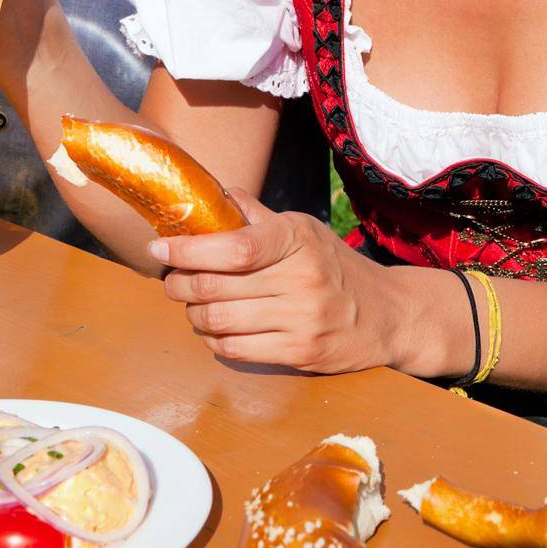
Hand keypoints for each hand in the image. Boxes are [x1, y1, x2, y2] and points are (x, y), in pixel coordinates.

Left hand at [154, 191, 413, 373]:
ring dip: (193, 314)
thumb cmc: (334, 266)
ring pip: (219, 321)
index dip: (188, 250)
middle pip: (216, 286)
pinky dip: (213, 340)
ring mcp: (301, 320)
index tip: (160, 248)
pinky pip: (236, 350)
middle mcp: (300, 279)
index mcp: (296, 239)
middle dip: (179, 284)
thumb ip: (256, 216)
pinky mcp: (300, 354)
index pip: (232, 247)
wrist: (387, 314)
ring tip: (191, 304)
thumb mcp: (303, 229)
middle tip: (169, 280)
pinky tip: (214, 329)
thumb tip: (213, 193)